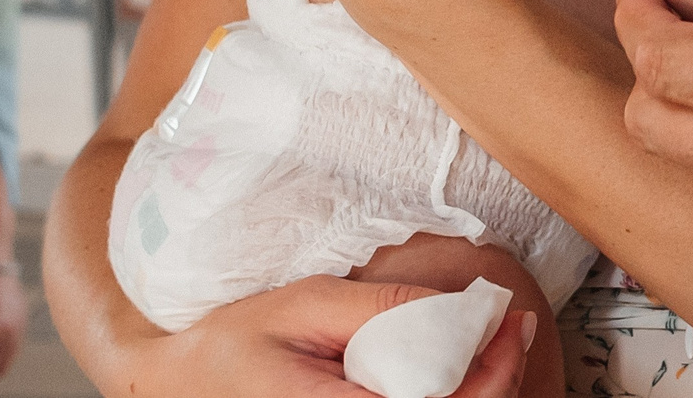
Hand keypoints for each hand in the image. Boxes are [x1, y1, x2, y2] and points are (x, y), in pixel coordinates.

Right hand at [141, 275, 530, 395]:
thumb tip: (464, 309)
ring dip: (475, 395)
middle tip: (512, 330)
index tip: (513, 324)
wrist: (179, 384)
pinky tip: (454, 374)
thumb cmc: (237, 342)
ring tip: (491, 349)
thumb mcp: (309, 303)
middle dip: (495, 382)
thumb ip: (385, 309)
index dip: (492, 373)